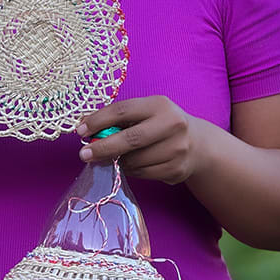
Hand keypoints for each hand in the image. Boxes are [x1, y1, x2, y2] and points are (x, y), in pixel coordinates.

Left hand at [76, 97, 202, 184]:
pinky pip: (144, 174)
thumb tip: (86, 131)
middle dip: (103, 148)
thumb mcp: (145, 113)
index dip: (98, 121)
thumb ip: (119, 120)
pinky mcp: (177, 169)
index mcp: (159, 105)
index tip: (80, 131)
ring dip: (119, 162)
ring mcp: (178, 148)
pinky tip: (133, 165)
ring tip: (117, 158)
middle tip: (84, 155)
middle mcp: (172, 124)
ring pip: (135, 161)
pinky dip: (132, 171)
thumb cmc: (160, 125)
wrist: (198, 144)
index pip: (122, 110)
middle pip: (130, 139)